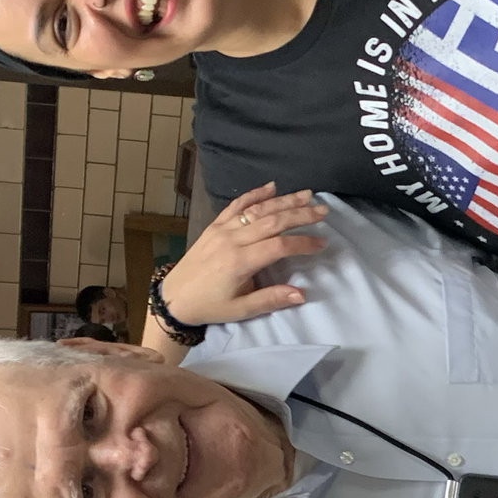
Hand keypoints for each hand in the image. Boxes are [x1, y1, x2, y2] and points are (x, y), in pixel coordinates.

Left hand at [160, 184, 328, 325]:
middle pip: (272, 221)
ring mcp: (222, 229)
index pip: (279, 246)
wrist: (174, 297)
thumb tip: (301, 294)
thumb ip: (271, 299)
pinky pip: (236, 205)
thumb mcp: (241, 310)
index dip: (303, 243)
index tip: (322, 243)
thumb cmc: (209, 306)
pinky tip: (271, 187)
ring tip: (307, 195)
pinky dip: (254, 194)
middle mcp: (232, 240)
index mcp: (239, 263)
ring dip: (284, 200)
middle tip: (323, 211)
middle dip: (300, 214)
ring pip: (257, 210)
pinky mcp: (214, 225)